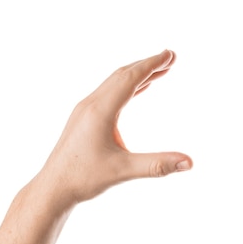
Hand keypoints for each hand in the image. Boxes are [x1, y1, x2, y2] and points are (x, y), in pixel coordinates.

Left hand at [39, 49, 191, 205]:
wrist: (53, 188)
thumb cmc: (83, 179)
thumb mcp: (124, 171)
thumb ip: (158, 165)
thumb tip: (189, 163)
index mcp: (100, 110)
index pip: (130, 79)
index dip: (152, 65)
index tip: (170, 55)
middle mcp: (91, 104)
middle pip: (123, 75)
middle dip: (148, 64)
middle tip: (170, 57)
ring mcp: (85, 110)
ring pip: (115, 83)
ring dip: (138, 74)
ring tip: (160, 71)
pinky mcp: (84, 118)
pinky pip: (109, 93)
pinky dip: (128, 87)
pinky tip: (140, 89)